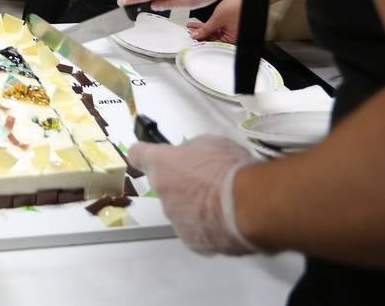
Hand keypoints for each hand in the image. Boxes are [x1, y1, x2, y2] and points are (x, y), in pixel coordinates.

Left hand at [128, 136, 258, 255]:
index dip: (144, 154)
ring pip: (181, 210)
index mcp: (161, 164)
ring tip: (224, 205)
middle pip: (166, 186)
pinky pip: (196, 231)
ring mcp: (174, 219)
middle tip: (209, 183)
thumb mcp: (210, 143)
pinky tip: (227, 223)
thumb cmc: (227, 167)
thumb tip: (191, 159)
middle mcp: (161, 192)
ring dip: (196, 207)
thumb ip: (192, 151)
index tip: (152, 156)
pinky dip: (208, 228)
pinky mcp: (191, 241)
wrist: (246, 206)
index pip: (138, 155)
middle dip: (183, 184)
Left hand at [188, 0, 240, 42]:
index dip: (201, 42)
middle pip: (212, 38)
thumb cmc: (236, 7)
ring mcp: (229, 29)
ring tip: (190, 28)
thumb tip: (196, 35)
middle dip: (200, 35)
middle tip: (189, 33)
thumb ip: (206, 29)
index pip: (213, 44)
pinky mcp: (227, 23)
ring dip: (201, 29)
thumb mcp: (217, 19)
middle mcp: (231, 36)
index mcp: (231, 39)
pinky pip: (215, 27)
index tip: (192, 39)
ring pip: (212, 32)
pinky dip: (206, 25)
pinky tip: (197, 25)